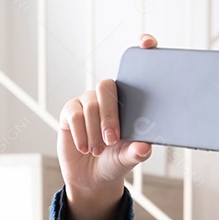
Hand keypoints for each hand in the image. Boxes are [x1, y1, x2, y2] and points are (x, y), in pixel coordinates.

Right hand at [57, 33, 157, 196]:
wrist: (93, 178)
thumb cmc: (116, 161)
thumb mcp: (130, 158)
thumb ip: (137, 152)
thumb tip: (144, 147)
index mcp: (130, 100)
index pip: (137, 67)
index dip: (143, 48)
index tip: (148, 41)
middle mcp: (108, 95)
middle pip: (107, 87)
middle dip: (110, 116)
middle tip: (112, 140)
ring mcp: (88, 100)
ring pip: (91, 105)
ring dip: (95, 132)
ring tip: (99, 151)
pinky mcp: (70, 111)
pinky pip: (75, 115)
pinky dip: (82, 135)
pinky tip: (86, 148)